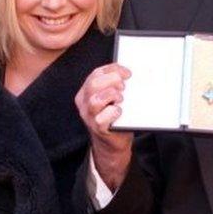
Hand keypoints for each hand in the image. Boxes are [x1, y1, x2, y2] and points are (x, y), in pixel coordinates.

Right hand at [75, 63, 133, 189]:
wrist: (113, 143)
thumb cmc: (114, 117)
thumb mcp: (111, 97)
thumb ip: (115, 85)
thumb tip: (128, 74)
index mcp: (86, 91)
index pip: (96, 73)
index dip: (113, 70)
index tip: (127, 73)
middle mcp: (84, 103)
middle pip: (93, 84)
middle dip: (112, 81)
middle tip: (124, 86)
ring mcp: (89, 117)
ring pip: (95, 101)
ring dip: (112, 96)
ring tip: (121, 99)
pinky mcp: (97, 129)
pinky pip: (101, 119)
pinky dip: (113, 112)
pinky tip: (119, 111)